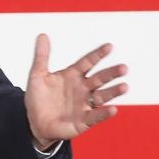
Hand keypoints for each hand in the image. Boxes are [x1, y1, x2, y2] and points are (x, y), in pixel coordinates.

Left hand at [25, 34, 127, 149]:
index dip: (98, 55)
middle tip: (123, 68)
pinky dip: (104, 113)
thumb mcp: (37, 76)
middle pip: (99, 79)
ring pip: (102, 96)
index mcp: (73, 76)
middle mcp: (82, 89)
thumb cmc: (38, 99)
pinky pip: (95, 116)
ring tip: (124, 87)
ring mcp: (84, 104)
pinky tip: (112, 109)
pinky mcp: (83, 120)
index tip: (109, 46)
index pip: (88, 62)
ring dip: (113, 92)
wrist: (34, 122)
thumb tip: (42, 35)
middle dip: (111, 73)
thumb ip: (41, 56)